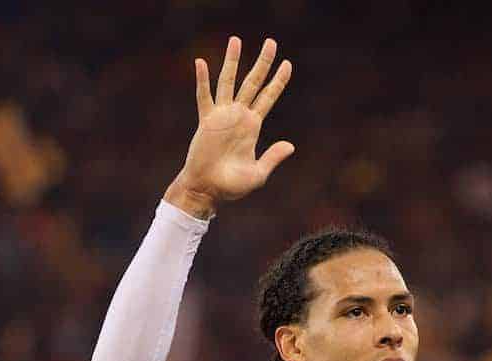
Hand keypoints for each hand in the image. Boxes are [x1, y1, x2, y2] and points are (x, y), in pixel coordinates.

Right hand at [166, 36, 294, 217]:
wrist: (207, 190)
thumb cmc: (232, 186)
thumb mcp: (258, 174)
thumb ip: (273, 157)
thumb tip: (290, 145)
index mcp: (253, 126)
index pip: (269, 97)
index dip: (278, 81)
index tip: (287, 63)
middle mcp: (239, 116)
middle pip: (253, 82)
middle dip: (262, 62)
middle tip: (271, 42)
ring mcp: (222, 116)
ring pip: (228, 82)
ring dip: (232, 61)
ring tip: (236, 40)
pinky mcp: (206, 121)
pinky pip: (204, 97)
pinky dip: (203, 80)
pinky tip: (201, 62)